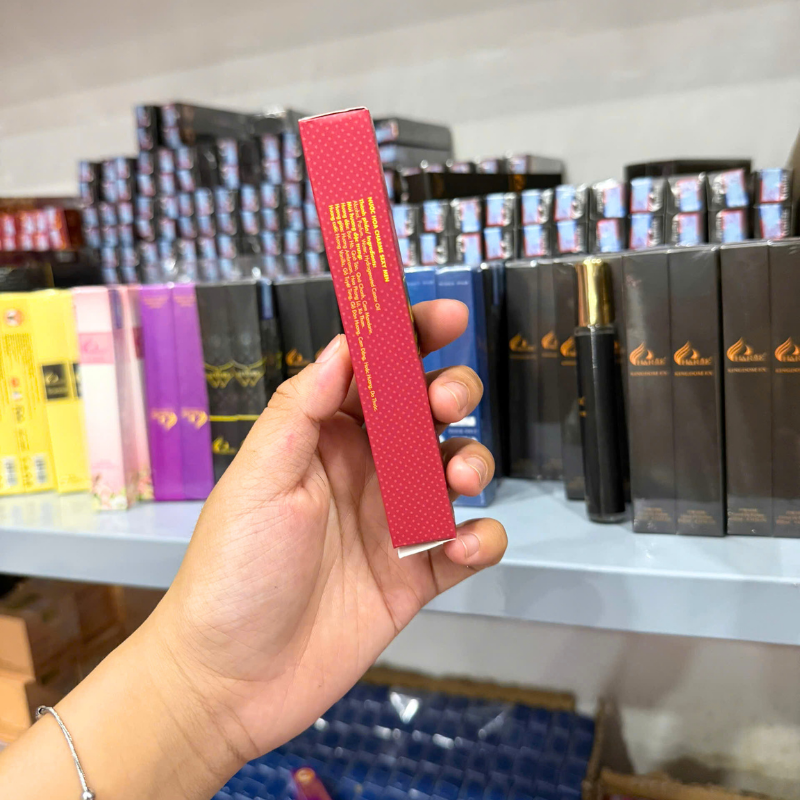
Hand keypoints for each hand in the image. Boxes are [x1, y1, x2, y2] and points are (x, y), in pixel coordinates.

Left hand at [147, 298, 506, 766]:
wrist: (231, 680)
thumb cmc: (233, 571)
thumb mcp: (260, 478)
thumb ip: (302, 408)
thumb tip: (346, 342)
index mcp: (323, 439)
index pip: (375, 374)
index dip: (411, 339)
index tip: (447, 316)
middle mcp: (364, 471)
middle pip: (426, 415)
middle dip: (450, 395)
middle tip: (448, 402)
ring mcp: (393, 523)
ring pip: (455, 472)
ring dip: (472, 462)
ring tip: (459, 478)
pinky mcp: (415, 575)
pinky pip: (466, 545)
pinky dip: (479, 540)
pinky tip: (461, 546)